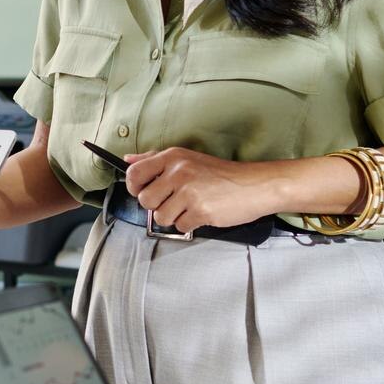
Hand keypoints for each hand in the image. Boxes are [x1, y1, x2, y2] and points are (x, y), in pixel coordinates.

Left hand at [122, 147, 281, 233]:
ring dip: (174, 217)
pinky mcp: (200, 211)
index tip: (143, 191)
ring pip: (160, 217)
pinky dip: (190, 224)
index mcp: (173, 157)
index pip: (135, 173)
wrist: (255, 185)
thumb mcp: (188, 158)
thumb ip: (155, 159)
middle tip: (173, 201)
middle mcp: (179, 172)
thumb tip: (128, 159)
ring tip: (190, 206)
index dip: (134, 187)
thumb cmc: (221, 174)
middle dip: (156, 206)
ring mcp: (189, 192)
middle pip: (145, 200)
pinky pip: (180, 226)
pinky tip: (202, 212)